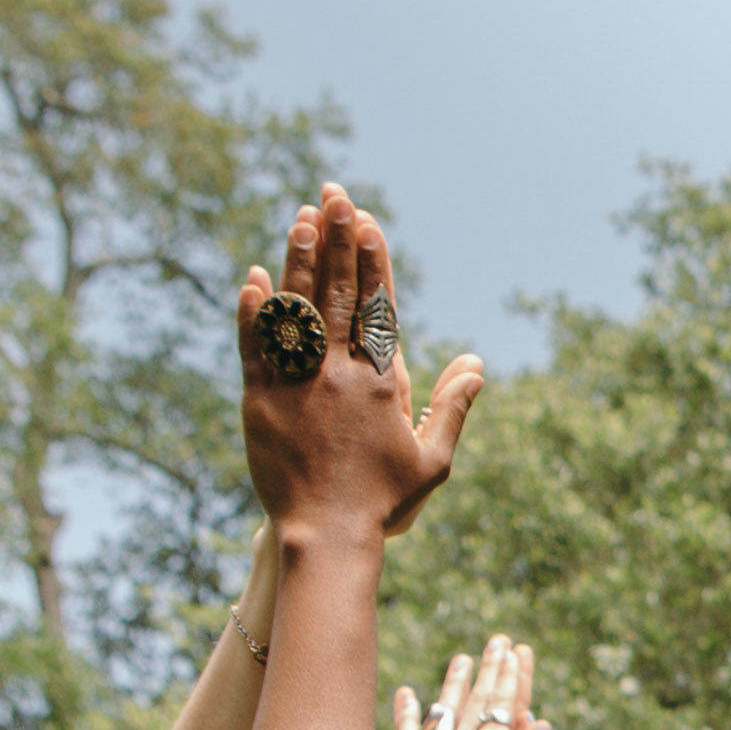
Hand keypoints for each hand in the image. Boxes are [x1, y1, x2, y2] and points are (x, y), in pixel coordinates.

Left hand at [236, 187, 483, 539]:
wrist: (325, 535)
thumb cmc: (383, 502)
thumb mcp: (432, 459)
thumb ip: (451, 407)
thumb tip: (476, 364)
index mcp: (380, 382)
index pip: (377, 306)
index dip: (373, 260)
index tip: (368, 221)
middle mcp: (338, 373)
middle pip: (338, 293)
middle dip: (338, 240)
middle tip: (333, 195)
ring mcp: (296, 384)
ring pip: (297, 309)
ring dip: (299, 260)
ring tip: (301, 218)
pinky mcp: (259, 402)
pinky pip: (255, 347)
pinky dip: (255, 311)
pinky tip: (254, 277)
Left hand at [388, 636, 552, 729]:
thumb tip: (541, 724)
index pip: (505, 705)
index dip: (512, 677)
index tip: (515, 651)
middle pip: (478, 699)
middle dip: (489, 669)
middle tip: (497, 642)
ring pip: (445, 708)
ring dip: (454, 682)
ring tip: (462, 659)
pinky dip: (407, 712)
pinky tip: (407, 693)